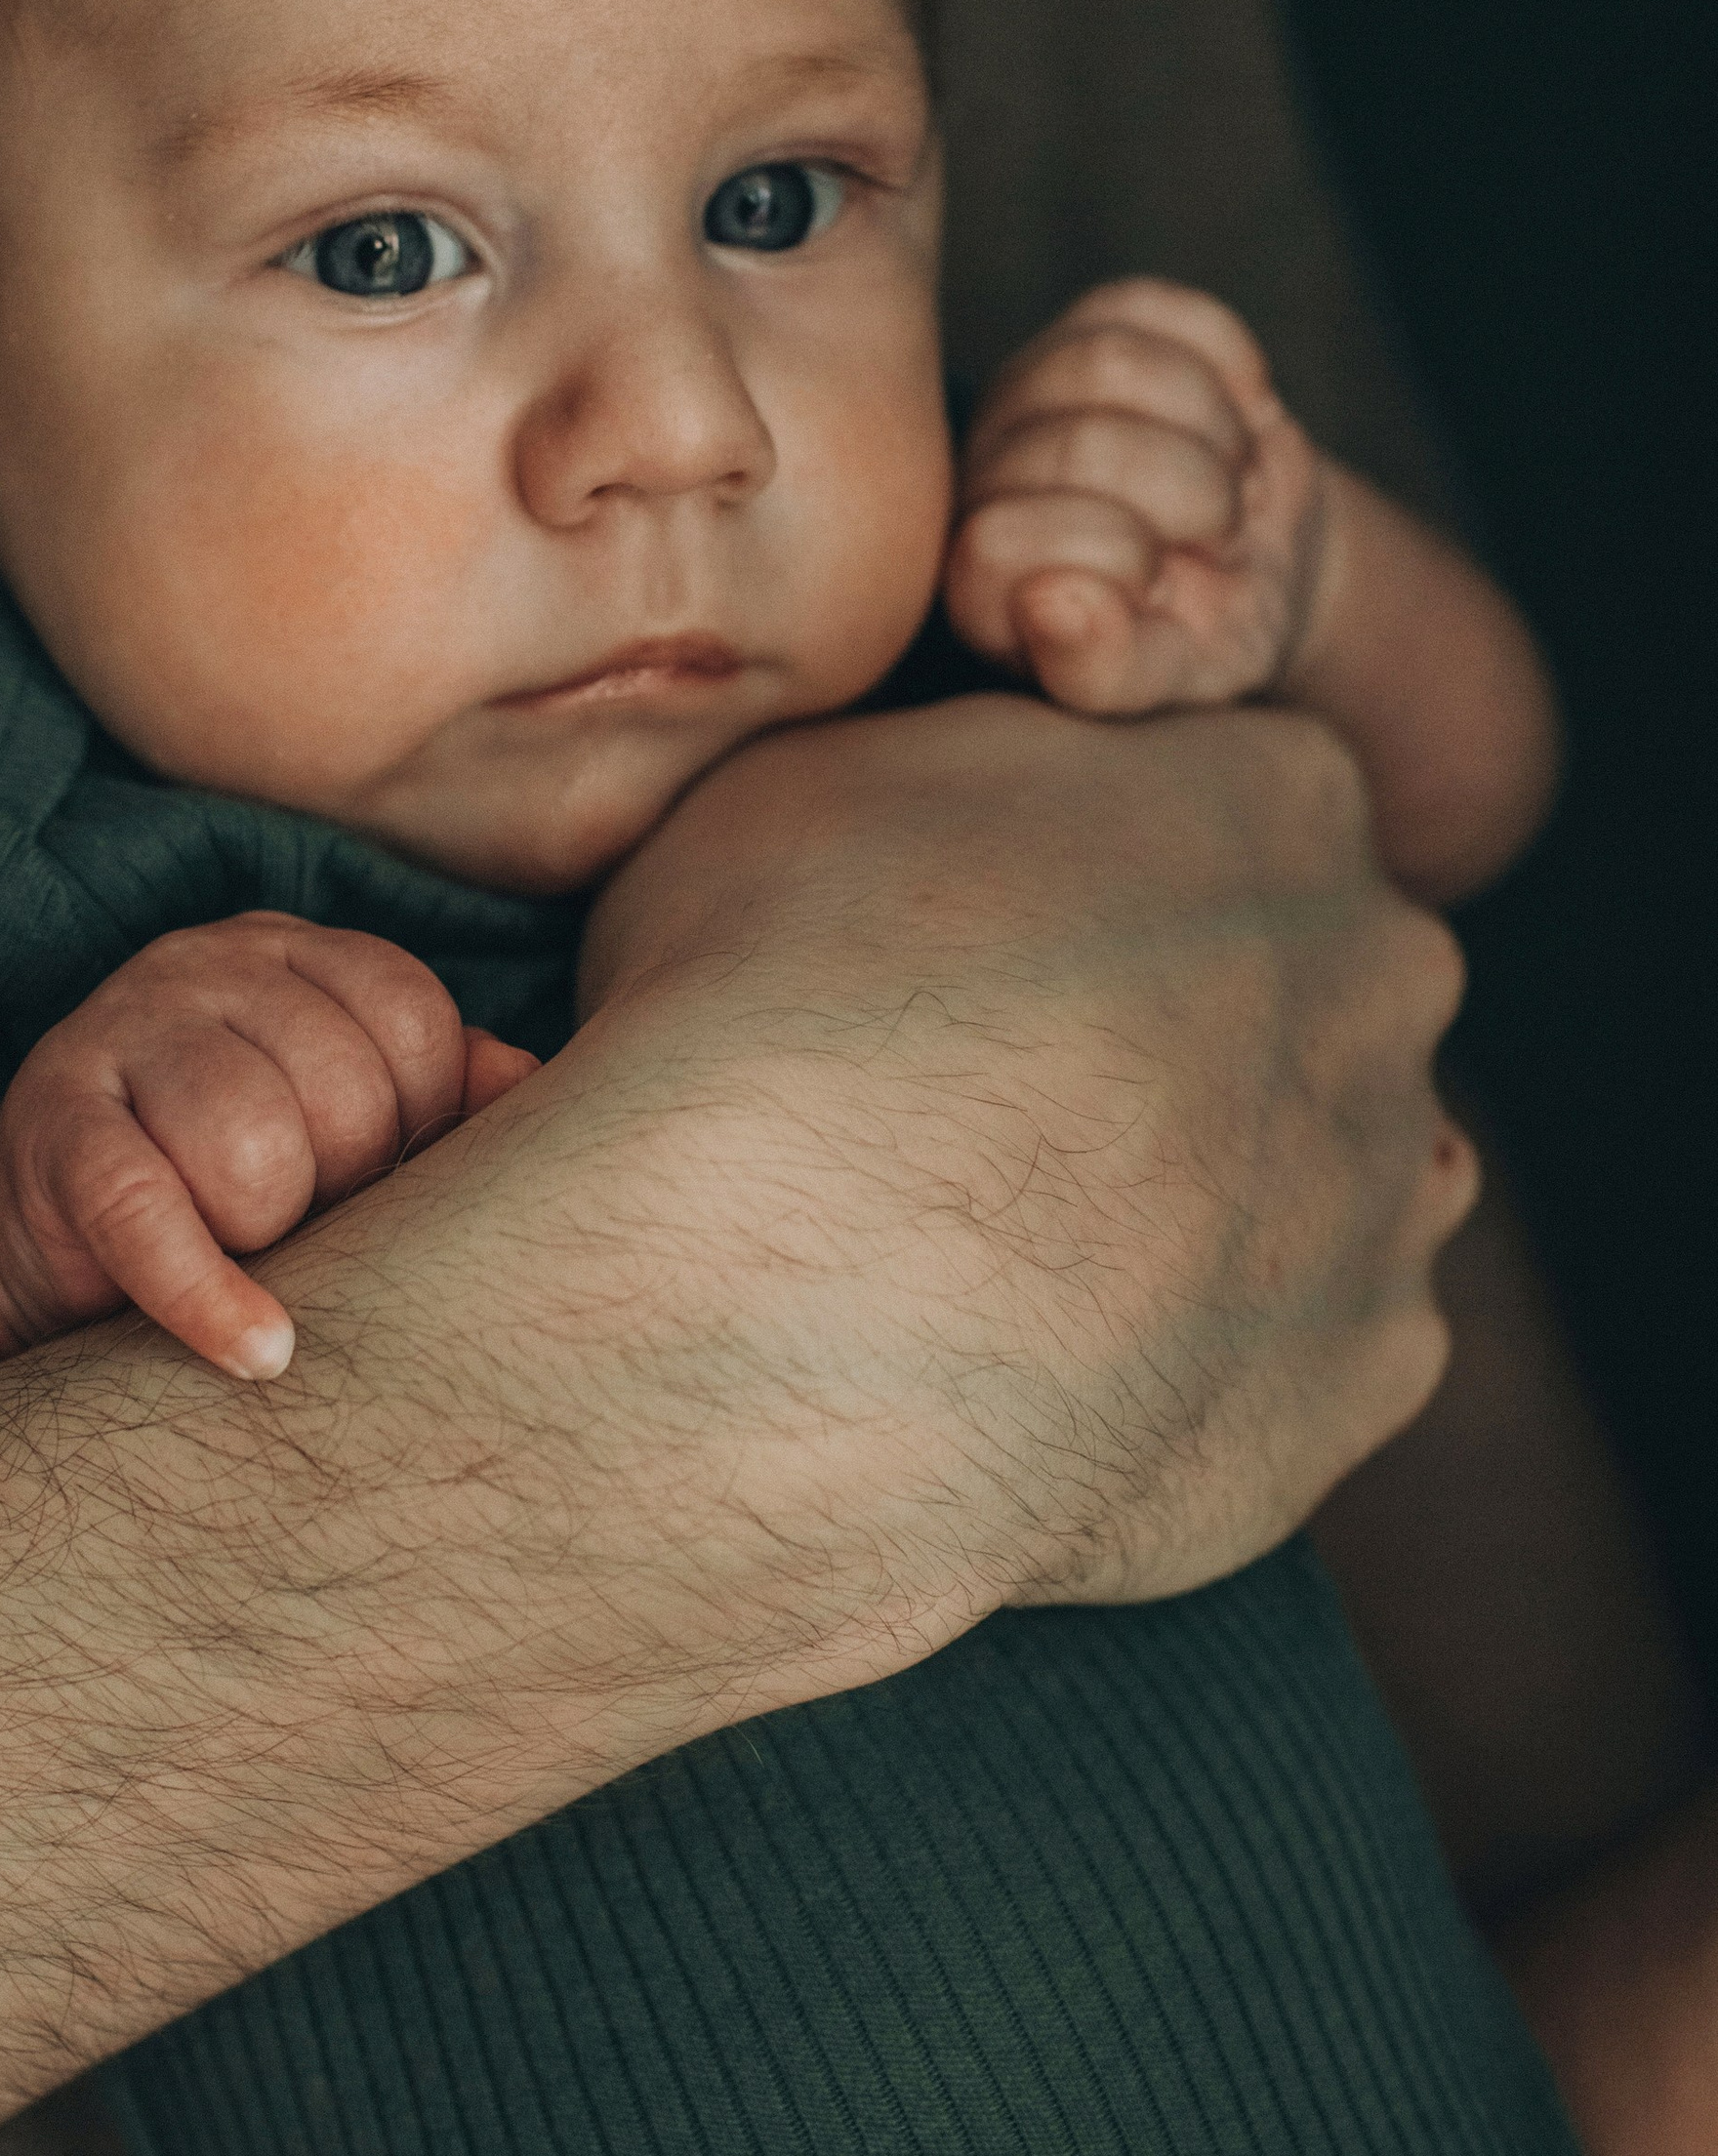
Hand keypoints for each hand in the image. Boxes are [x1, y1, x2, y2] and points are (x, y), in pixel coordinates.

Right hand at [0, 913, 534, 1377]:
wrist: (49, 1228)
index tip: (380, 1174)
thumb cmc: (231, 1176)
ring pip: (248, 1143)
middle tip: (304, 1223)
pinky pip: (146, 1210)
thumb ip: (440, 1091)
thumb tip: (523, 1078)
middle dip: (339, 1187)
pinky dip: (205, 1295)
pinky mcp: (54, 1122)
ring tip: (244, 1246)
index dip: (420, 1119)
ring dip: (263, 1231)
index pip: (411, 1016)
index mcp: (296, 950)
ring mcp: (120, 1031)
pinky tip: (256, 1350)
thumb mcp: (342, 1122)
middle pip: (340, 1086)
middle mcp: (207, 965)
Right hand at [569, 696, 1474, 1649]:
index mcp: (1281, 792)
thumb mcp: (815, 778)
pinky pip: (1307, 1343)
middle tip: (985, 1096)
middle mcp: (1384, 980)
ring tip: (1005, 1248)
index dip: (1084, 864)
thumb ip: (978, 769)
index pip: (1226, 790)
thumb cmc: (768, 1018)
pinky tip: (1056, 1359)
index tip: (972, 935)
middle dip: (1175, 1024)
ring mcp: (1387, 1193)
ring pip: (1317, 1166)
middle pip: (1301, 977)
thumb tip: (992, 816)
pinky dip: (1203, 1352)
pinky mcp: (1361, 1387)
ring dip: (1201, 1191)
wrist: (768, 1327)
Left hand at [945, 278, 1328, 715]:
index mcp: (974, 577)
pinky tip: (1239, 421)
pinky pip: (1167, 310)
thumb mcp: (1170, 679)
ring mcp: (1031, 388)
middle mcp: (980, 475)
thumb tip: (1050, 603)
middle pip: (1079, 445)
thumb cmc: (1199, 636)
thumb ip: (1103, 670)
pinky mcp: (1097, 320)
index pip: (999, 540)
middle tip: (1220, 537)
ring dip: (1214, 431)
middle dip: (1192, 497)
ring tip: (1230, 485)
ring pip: (1111, 362)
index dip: (1116, 558)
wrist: (1259, 562)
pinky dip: (1235, 372)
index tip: (1163, 590)